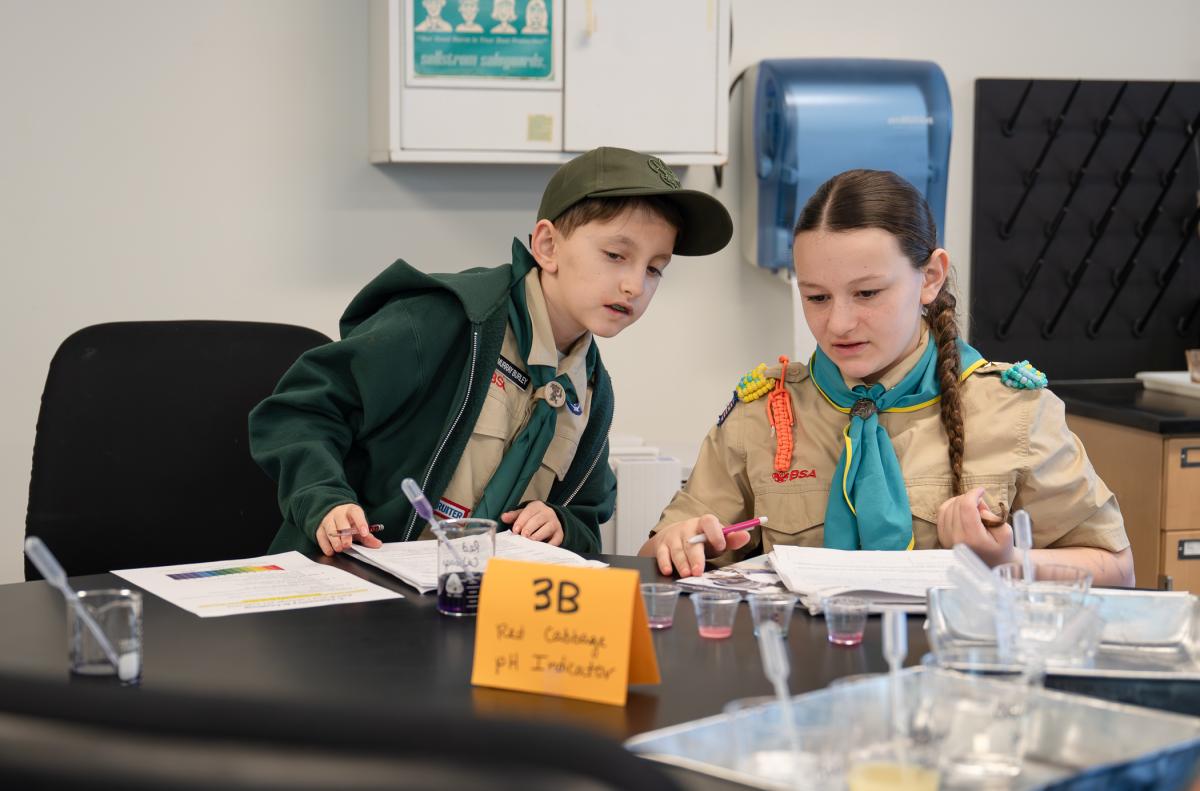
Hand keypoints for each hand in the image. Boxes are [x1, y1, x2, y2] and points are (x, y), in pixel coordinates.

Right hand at [315, 503, 383, 556]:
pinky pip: (320, 536)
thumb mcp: (359, 527)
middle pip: (341, 522)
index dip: (361, 523)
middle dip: (345, 534)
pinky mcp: (319, 527)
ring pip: (329, 528)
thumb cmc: (349, 522)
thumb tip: (377, 544)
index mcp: (351, 510)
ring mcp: (327, 519)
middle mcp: (338, 513)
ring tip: (339, 549)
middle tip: (348, 545)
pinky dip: (325, 545)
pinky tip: (330, 551)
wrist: (333, 512)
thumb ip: (368, 536)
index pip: (356, 513)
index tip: (364, 533)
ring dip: (334, 540)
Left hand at [500, 501, 562, 545]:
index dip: (521, 521)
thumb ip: (514, 516)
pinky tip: (540, 548)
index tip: (515, 530)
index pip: (529, 512)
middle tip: (522, 536)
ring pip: (547, 528)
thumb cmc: (533, 518)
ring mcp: (555, 523)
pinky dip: (549, 544)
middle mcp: (548, 513)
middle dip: (529, 528)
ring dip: (538, 535)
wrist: (550, 521)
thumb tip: (503, 517)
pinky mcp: (559, 534)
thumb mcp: (523, 514)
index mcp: (537, 506)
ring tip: (530, 541)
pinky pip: (555, 540)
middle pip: (538, 520)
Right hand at [637, 515, 752, 577]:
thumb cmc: (699, 540)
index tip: (721, 546)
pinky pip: (662, 554)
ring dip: (681, 563)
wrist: (673, 535)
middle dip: (695, 557)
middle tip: (698, 571)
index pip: (709, 522)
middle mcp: (687, 528)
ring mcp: (673, 537)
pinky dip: (664, 563)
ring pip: (677, 550)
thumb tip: (745, 536)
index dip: (715, 533)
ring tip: (687, 574)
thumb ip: (731, 539)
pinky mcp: (662, 546)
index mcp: (703, 523)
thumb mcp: (716, 539)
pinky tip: (668, 571)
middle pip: (691, 542)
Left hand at [935, 487, 1014, 566]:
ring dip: (960, 501)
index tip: (982, 490)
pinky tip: (961, 509)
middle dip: (969, 498)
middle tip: (982, 505)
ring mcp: (946, 538)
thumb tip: (977, 506)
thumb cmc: (1001, 549)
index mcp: (973, 538)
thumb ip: (992, 517)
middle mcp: (955, 538)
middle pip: (957, 505)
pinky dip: (951, 506)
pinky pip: (941, 514)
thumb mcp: (1005, 532)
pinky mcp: (941, 537)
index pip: (966, 507)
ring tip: (973, 508)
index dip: (973, 494)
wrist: (992, 566)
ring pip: (947, 507)